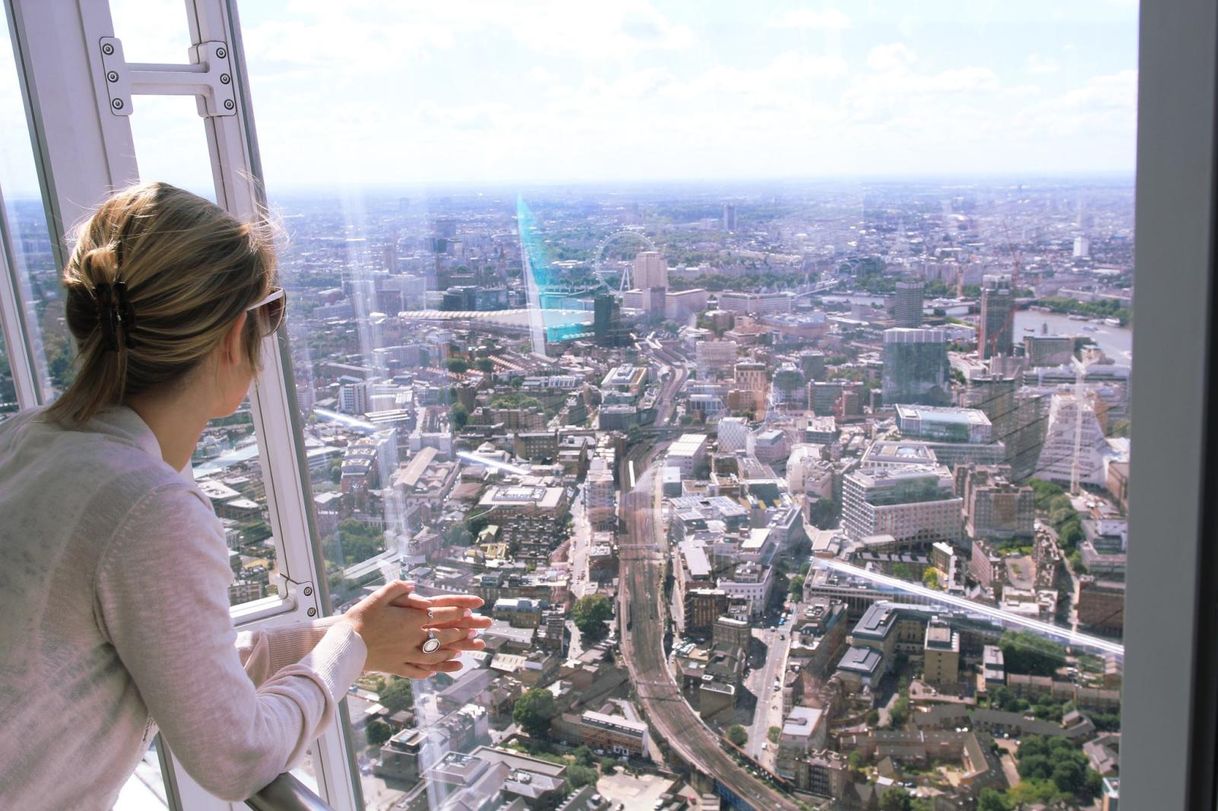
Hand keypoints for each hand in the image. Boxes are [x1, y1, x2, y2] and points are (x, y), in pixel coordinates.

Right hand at [342, 581, 485, 677]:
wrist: (344, 645)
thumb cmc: (360, 618)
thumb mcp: (378, 597)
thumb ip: (397, 588)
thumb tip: (413, 584)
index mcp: (411, 619)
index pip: (440, 614)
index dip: (457, 612)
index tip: (470, 611)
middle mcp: (413, 638)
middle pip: (443, 636)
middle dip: (461, 634)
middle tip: (475, 634)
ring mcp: (406, 654)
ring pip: (433, 656)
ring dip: (449, 654)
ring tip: (461, 654)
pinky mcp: (395, 667)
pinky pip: (416, 670)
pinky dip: (427, 671)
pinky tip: (433, 671)